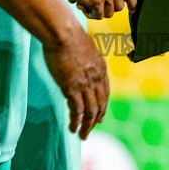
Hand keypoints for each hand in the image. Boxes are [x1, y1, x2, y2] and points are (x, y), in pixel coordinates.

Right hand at [44, 25, 109, 139]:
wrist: (63, 33)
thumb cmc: (69, 36)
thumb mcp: (85, 49)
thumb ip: (86, 60)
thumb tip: (81, 64)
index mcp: (101, 69)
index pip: (105, 93)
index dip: (102, 107)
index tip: (99, 117)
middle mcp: (96, 79)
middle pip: (99, 105)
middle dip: (95, 120)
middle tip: (90, 130)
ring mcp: (85, 84)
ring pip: (90, 111)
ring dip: (86, 126)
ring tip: (82, 135)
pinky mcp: (71, 87)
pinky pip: (76, 110)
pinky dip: (76, 121)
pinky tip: (72, 128)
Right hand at [52, 0, 134, 18]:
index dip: (131, 2)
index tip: (131, 8)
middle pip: (119, 6)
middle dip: (108, 8)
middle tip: (95, 5)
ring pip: (108, 13)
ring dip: (97, 12)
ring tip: (85, 5)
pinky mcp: (96, 1)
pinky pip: (98, 16)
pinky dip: (90, 14)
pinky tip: (81, 6)